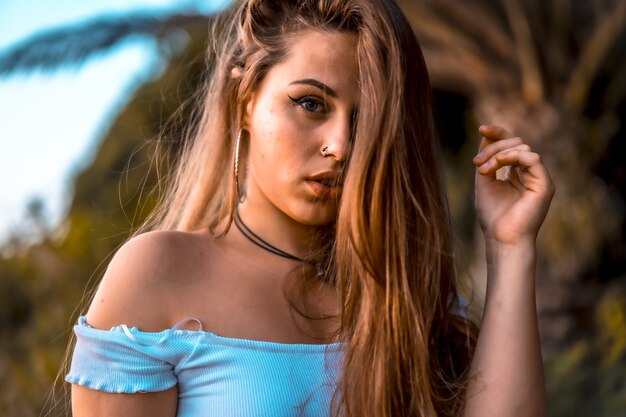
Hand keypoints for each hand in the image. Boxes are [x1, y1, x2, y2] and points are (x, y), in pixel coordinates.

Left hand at [473, 125, 554, 245]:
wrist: (502, 238)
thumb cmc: (492, 215)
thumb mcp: (484, 181)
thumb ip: (486, 159)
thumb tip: (486, 135)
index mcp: (517, 173)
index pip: (511, 144)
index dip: (498, 133)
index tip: (481, 128)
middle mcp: (530, 173)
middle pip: (516, 143)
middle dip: (493, 147)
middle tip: (476, 162)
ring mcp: (539, 178)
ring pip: (522, 148)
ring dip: (498, 154)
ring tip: (483, 169)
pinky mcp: (545, 184)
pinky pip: (533, 158)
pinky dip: (513, 157)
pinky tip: (497, 164)